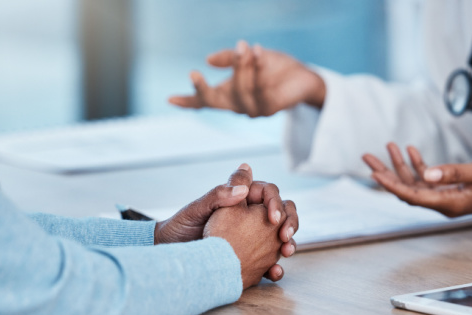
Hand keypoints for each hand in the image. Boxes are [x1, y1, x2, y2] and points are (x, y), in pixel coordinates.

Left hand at [155, 163, 298, 281]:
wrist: (172, 252)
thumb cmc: (181, 226)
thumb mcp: (197, 210)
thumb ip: (218, 196)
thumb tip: (243, 189)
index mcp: (240, 198)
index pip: (268, 192)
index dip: (275, 202)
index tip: (273, 217)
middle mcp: (250, 215)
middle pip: (282, 212)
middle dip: (290, 222)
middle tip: (286, 235)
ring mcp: (253, 237)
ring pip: (280, 236)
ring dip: (289, 243)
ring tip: (287, 252)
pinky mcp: (251, 257)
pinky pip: (269, 260)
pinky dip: (275, 266)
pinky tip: (275, 272)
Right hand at [168, 40, 325, 116]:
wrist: (303, 76)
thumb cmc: (273, 67)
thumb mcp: (248, 58)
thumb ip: (230, 59)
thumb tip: (208, 60)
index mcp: (229, 94)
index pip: (205, 101)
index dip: (188, 100)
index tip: (169, 98)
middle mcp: (238, 105)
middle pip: (214, 102)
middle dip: (202, 89)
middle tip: (192, 73)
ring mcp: (253, 110)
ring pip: (239, 90)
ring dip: (242, 66)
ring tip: (247, 47)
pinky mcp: (269, 109)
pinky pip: (259, 88)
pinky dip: (258, 68)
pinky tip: (259, 53)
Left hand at [362, 143, 471, 216]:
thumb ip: (454, 172)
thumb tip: (426, 174)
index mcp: (450, 204)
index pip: (413, 196)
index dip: (391, 185)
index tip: (374, 174)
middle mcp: (444, 203)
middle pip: (406, 189)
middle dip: (386, 173)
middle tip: (366, 157)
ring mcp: (446, 196)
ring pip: (414, 183)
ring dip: (400, 165)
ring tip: (387, 146)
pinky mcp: (451, 188)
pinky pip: (428, 179)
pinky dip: (418, 164)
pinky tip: (410, 150)